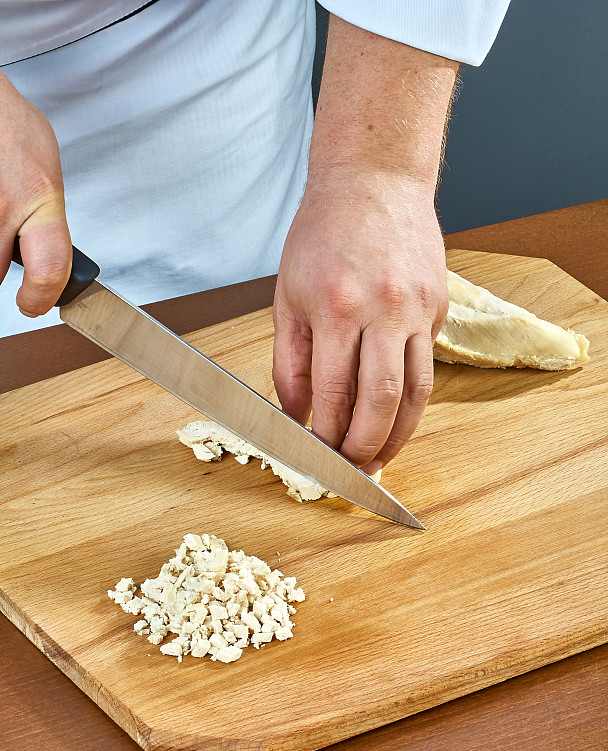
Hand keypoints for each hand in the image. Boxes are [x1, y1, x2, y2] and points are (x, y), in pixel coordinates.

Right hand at [0, 70, 70, 316]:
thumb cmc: (10, 127)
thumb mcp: (46, 175)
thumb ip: (45, 219)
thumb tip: (47, 254)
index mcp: (39, 197)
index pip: (50, 269)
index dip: (41, 299)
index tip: (33, 305)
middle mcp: (4, 205)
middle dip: (0, 265)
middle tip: (4, 241)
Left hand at [273, 173, 448, 472]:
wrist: (374, 181)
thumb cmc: (322, 233)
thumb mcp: (288, 295)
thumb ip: (288, 362)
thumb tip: (296, 416)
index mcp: (337, 307)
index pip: (333, 394)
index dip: (326, 436)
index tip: (319, 458)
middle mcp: (384, 310)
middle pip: (381, 402)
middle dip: (365, 448)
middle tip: (353, 470)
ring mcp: (418, 309)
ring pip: (416, 393)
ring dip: (399, 436)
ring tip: (381, 459)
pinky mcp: (439, 308)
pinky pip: (428, 365)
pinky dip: (412, 400)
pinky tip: (396, 416)